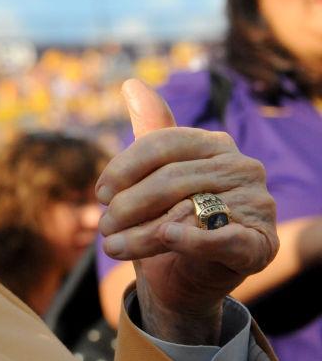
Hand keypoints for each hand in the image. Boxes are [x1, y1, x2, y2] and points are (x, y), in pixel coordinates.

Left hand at [95, 79, 277, 343]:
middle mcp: (243, 168)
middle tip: (104, 226)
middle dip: (129, 205)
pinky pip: (223, 238)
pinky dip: (193, 240)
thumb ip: (149, 131)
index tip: (100, 193)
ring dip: (141, 233)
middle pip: (172, 178)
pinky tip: (168, 239)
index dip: (125, 167)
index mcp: (216, 144)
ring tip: (112, 246)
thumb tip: (131, 83)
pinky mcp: (260, 244)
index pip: (164, 144)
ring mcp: (257, 205)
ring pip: (186, 211)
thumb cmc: (166, 219)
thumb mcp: (153, 176)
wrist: (184, 277)